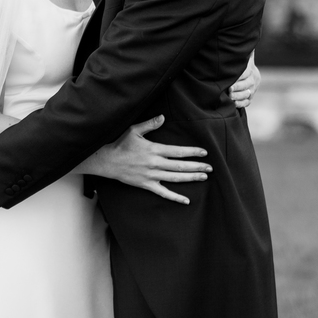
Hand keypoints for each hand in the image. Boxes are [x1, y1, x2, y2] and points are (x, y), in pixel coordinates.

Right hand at [90, 116, 211, 204]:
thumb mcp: (134, 130)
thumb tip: (163, 117)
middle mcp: (155, 163)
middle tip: (210, 168)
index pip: (177, 151)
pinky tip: (186, 200)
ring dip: (190, 178)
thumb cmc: (120, 144)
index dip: (192, 152)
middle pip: (180, 166)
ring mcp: (151, 175)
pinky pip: (163, 192)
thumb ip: (150, 124)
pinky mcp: (147, 185)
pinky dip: (175, 197)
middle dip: (196, 166)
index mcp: (153, 149)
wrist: (107, 161)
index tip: (204, 152)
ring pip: (175, 178)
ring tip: (203, 177)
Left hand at [229, 53, 260, 108]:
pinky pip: (247, 102)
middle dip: (237, 87)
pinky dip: (240, 103)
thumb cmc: (241, 64)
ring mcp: (253, 90)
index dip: (239, 76)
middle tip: (229, 89)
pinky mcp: (250, 98)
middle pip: (247, 84)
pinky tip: (233, 103)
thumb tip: (242, 38)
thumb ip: (243, 50)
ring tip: (229, 96)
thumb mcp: (243, 57)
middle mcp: (254, 80)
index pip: (246, 73)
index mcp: (252, 70)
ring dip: (238, 96)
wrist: (250, 75)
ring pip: (247, 94)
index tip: (230, 77)